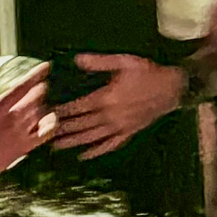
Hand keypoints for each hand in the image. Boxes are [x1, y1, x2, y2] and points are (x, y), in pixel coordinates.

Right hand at [0, 60, 51, 197]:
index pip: (23, 87)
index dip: (36, 74)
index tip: (45, 67)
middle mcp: (13, 119)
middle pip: (36, 98)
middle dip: (40, 89)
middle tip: (39, 85)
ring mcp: (21, 134)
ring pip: (41, 113)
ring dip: (43, 105)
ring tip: (41, 101)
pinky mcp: (25, 147)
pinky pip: (46, 133)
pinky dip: (50, 125)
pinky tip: (49, 120)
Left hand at [51, 50, 181, 158]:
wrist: (172, 88)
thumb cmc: (148, 73)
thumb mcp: (124, 61)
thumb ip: (99, 62)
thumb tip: (77, 60)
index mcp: (107, 98)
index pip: (78, 107)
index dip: (61, 111)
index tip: (46, 114)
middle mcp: (111, 116)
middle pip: (81, 125)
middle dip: (61, 129)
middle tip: (43, 133)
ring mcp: (120, 127)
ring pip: (92, 138)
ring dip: (73, 143)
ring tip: (56, 147)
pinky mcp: (129, 132)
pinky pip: (110, 145)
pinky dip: (97, 151)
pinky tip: (85, 156)